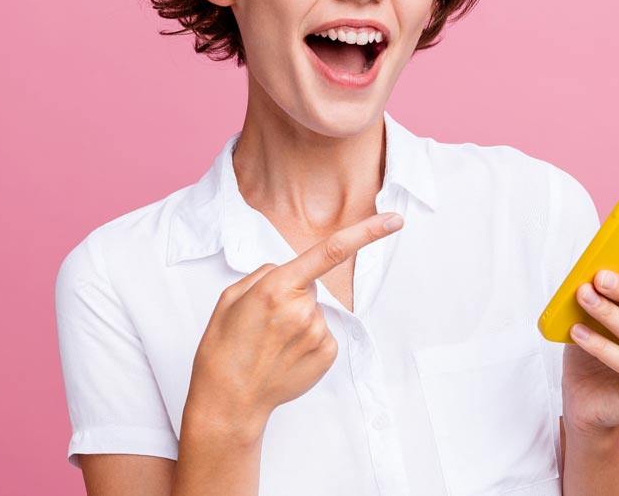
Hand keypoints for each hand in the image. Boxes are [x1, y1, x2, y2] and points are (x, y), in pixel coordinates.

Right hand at [186, 212, 403, 427]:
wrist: (229, 398)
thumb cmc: (224, 346)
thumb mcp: (231, 297)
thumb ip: (265, 274)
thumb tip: (289, 270)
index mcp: (277, 287)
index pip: (330, 251)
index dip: (367, 233)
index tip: (394, 221)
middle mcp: (303, 309)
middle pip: (311, 287)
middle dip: (294, 296)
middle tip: (265, 323)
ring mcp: (318, 334)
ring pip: (316, 312)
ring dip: (299, 321)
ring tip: (272, 343)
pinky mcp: (327, 354)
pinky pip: (322, 334)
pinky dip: (306, 341)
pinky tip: (285, 355)